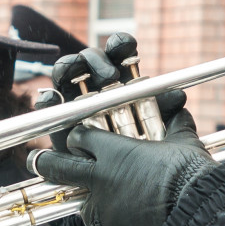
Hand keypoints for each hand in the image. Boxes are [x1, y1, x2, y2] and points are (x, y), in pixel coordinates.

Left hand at [32, 109, 218, 225]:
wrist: (191, 207)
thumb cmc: (189, 171)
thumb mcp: (183, 142)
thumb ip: (176, 126)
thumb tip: (181, 111)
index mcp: (113, 150)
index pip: (79, 138)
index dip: (77, 139)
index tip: (77, 141)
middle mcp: (98, 176)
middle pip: (58, 167)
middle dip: (44, 163)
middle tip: (35, 161)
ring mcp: (99, 205)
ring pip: (83, 205)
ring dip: (92, 205)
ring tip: (105, 208)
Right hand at [38, 35, 189, 154]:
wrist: (121, 180)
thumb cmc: (139, 148)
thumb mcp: (155, 128)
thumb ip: (163, 110)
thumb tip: (177, 96)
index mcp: (122, 76)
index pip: (119, 52)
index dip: (120, 45)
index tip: (125, 47)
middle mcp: (96, 83)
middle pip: (91, 58)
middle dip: (97, 60)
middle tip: (110, 77)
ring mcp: (73, 98)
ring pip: (66, 72)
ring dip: (70, 67)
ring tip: (75, 72)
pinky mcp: (56, 117)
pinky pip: (47, 102)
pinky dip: (48, 97)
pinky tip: (52, 97)